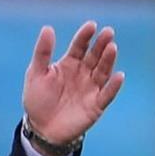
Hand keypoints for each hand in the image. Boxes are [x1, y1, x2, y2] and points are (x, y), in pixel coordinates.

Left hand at [22, 21, 124, 144]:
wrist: (41, 129)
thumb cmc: (38, 100)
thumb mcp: (35, 75)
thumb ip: (42, 53)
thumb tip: (47, 28)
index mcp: (69, 64)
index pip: (79, 47)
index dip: (85, 36)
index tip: (91, 26)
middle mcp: (83, 74)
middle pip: (94, 56)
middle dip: (101, 44)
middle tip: (108, 32)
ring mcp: (91, 88)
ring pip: (102, 72)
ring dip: (108, 60)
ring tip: (112, 48)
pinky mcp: (96, 105)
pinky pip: (107, 94)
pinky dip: (113, 86)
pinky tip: (118, 76)